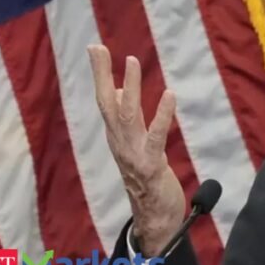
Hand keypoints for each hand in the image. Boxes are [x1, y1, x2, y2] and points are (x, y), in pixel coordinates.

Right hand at [87, 44, 185, 256]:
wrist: (154, 217)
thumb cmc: (147, 176)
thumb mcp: (136, 143)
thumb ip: (129, 118)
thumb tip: (123, 90)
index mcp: (117, 135)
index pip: (106, 99)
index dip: (101, 74)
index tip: (95, 47)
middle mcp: (120, 141)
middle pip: (108, 103)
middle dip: (102, 75)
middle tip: (98, 48)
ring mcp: (132, 153)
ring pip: (127, 115)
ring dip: (130, 87)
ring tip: (131, 61)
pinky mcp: (150, 164)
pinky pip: (155, 136)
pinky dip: (161, 115)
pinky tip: (169, 94)